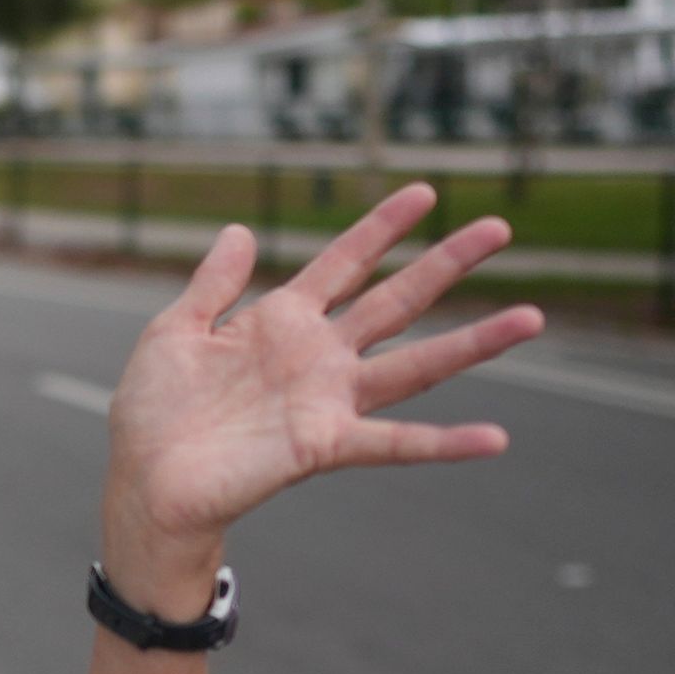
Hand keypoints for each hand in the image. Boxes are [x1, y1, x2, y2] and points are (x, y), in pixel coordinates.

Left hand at [99, 185, 543, 590]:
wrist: (143, 482)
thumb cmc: (154, 413)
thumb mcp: (175, 330)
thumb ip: (212, 284)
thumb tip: (241, 229)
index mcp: (281, 323)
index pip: (344, 263)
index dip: (381, 228)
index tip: (425, 191)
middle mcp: (317, 358)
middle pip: (396, 301)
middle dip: (447, 264)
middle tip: (500, 226)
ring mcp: (327, 401)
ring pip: (415, 366)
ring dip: (474, 344)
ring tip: (531, 317)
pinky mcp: (323, 445)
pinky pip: (395, 444)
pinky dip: (445, 444)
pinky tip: (493, 437)